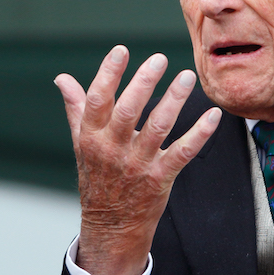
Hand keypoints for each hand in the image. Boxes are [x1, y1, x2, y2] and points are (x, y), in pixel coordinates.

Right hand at [55, 46, 220, 274]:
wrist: (111, 224)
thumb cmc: (97, 177)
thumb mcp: (82, 143)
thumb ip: (76, 108)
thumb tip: (61, 79)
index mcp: (92, 136)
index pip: (98, 100)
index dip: (108, 74)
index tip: (121, 50)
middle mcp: (112, 149)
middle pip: (128, 111)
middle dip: (144, 83)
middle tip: (159, 58)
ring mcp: (137, 164)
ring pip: (158, 128)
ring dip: (174, 101)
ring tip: (187, 77)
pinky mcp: (160, 178)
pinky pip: (182, 153)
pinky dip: (200, 134)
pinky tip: (213, 115)